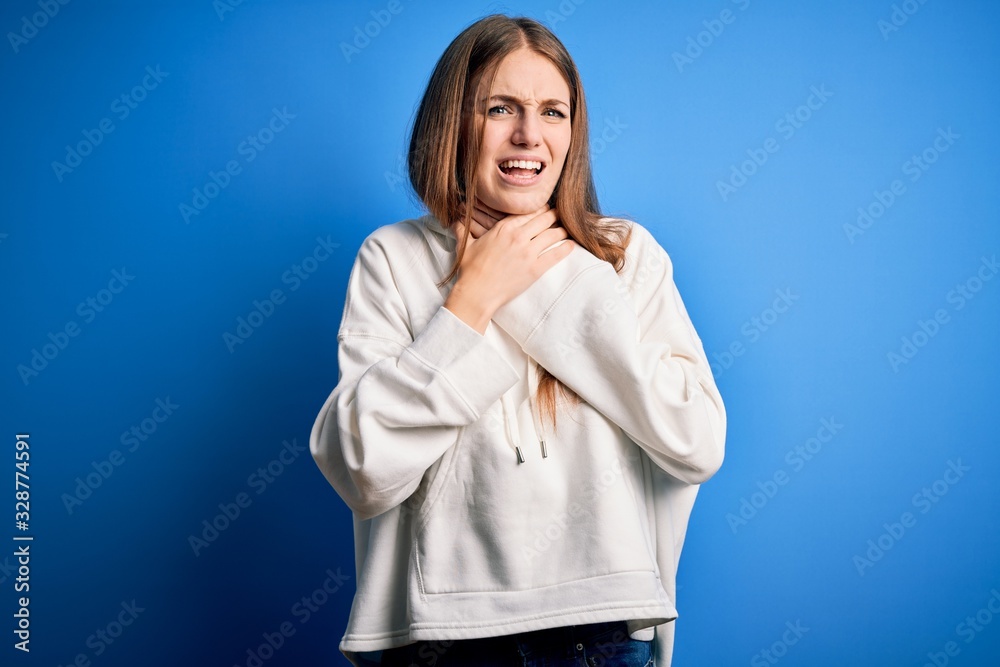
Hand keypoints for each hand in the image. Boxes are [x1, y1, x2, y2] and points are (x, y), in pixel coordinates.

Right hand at [444, 205, 574, 332]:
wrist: (476, 293)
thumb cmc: (469, 270)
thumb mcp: (465, 245)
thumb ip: (462, 229)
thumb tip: (454, 220)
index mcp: (503, 228)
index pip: (529, 211)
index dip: (540, 208)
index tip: (546, 208)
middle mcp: (518, 236)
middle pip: (545, 219)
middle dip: (555, 216)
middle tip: (561, 215)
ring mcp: (528, 252)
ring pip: (553, 234)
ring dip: (563, 230)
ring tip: (568, 229)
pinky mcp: (535, 269)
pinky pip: (556, 255)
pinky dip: (566, 249)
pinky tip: (571, 245)